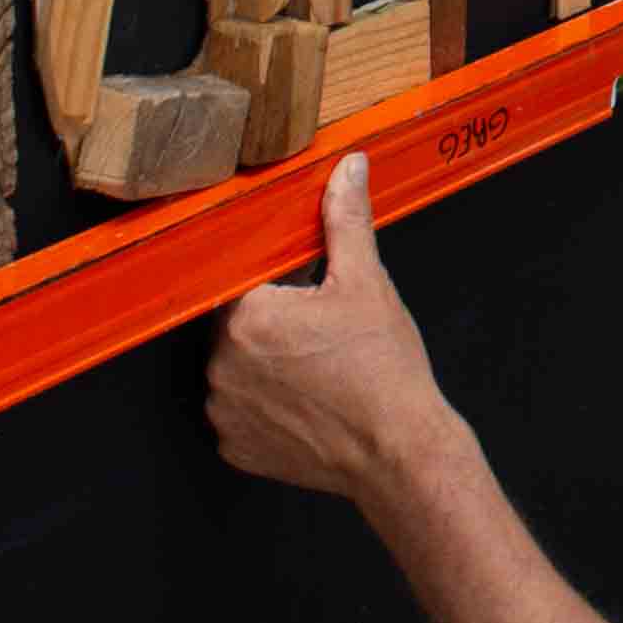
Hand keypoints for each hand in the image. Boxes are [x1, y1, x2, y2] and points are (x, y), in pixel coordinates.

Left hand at [208, 154, 466, 505]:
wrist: (400, 451)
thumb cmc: (385, 372)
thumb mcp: (367, 284)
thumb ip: (346, 221)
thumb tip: (347, 171)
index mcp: (248, 317)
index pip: (239, 279)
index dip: (271, 281)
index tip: (297, 289)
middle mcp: (223, 366)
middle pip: (237, 324)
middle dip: (271, 322)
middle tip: (317, 331)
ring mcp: (225, 412)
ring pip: (235, 369)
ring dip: (263, 365)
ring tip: (315, 369)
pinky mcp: (235, 447)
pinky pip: (238, 413)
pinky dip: (263, 407)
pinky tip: (303, 402)